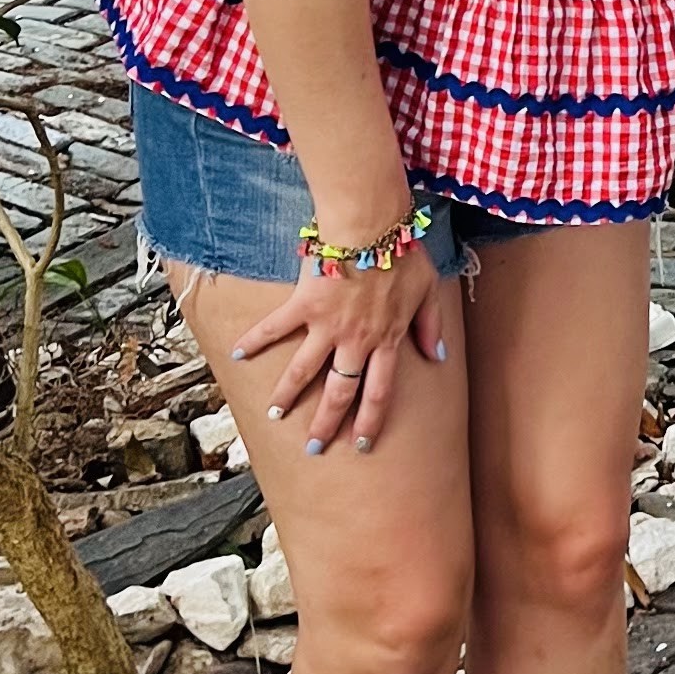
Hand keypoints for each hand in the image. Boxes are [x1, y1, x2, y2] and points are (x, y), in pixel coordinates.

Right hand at [231, 243, 447, 454]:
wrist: (373, 226)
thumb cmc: (404, 254)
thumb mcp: (429, 291)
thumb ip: (431, 326)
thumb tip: (437, 357)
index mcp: (386, 340)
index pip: (379, 392)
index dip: (370, 421)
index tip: (362, 444)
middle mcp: (355, 340)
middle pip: (339, 391)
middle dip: (326, 423)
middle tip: (313, 447)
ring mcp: (327, 325)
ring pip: (304, 369)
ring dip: (288, 394)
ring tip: (274, 415)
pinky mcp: (303, 305)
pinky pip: (275, 327)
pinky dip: (255, 340)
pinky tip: (238, 355)